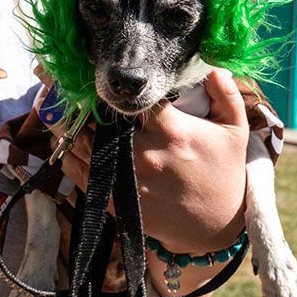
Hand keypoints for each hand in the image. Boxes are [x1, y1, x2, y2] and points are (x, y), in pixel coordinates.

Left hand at [51, 69, 248, 251]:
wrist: (214, 228)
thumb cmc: (224, 174)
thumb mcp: (235, 132)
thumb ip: (227, 96)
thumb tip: (215, 68)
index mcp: (172, 131)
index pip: (133, 99)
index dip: (117, 88)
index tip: (107, 80)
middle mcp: (145, 154)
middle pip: (100, 120)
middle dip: (85, 105)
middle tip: (67, 90)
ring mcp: (127, 178)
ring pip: (83, 144)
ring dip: (70, 128)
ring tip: (60, 111)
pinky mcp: (115, 200)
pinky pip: (80, 173)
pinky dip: (70, 155)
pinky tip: (67, 142)